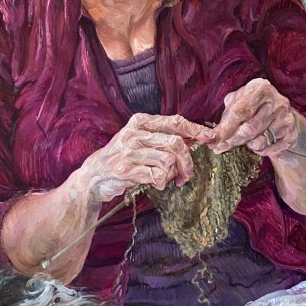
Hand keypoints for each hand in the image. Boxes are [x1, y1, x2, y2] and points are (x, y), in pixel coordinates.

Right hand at [75, 113, 215, 204]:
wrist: (95, 174)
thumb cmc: (124, 156)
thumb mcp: (142, 139)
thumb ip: (165, 136)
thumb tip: (197, 135)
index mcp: (141, 122)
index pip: (175, 122)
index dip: (195, 129)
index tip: (209, 137)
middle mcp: (135, 134)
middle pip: (176, 143)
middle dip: (187, 161)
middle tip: (187, 174)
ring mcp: (129, 152)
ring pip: (168, 160)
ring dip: (173, 174)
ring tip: (169, 179)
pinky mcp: (126, 170)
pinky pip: (157, 175)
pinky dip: (162, 182)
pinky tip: (157, 183)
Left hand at [209, 78, 298, 157]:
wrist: (282, 114)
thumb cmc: (254, 107)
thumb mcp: (239, 102)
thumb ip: (225, 116)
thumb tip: (208, 136)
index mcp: (260, 88)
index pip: (239, 112)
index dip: (223, 128)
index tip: (210, 139)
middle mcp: (276, 101)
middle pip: (249, 129)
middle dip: (231, 140)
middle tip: (218, 147)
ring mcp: (286, 118)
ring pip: (259, 141)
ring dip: (246, 144)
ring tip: (241, 140)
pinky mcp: (291, 134)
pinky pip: (269, 149)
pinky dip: (259, 150)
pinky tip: (257, 144)